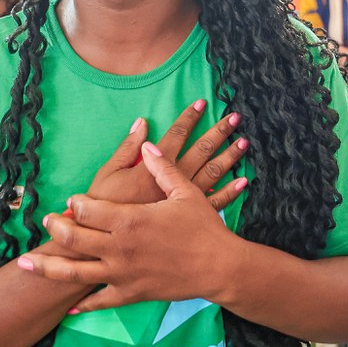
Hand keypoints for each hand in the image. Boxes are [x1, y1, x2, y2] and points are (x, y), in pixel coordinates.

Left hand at [18, 142, 242, 310]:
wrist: (221, 267)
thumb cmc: (203, 227)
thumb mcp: (184, 191)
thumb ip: (161, 166)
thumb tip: (145, 143)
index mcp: (129, 219)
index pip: (87, 209)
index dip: (75, 204)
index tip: (71, 201)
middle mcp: (119, 248)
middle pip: (74, 237)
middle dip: (55, 229)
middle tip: (46, 223)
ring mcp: (122, 274)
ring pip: (76, 273)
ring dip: (49, 268)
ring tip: (26, 264)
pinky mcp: (132, 294)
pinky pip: (101, 301)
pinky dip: (83, 304)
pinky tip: (68, 306)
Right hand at [87, 99, 248, 208]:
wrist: (109, 242)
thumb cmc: (105, 207)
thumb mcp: (108, 173)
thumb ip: (126, 148)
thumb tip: (142, 122)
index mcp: (154, 167)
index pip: (176, 136)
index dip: (189, 119)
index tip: (202, 104)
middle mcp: (173, 181)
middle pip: (201, 151)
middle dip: (218, 133)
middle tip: (234, 118)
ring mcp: (183, 200)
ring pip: (212, 174)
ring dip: (229, 157)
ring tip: (242, 143)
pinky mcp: (188, 218)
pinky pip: (215, 203)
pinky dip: (230, 192)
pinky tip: (242, 181)